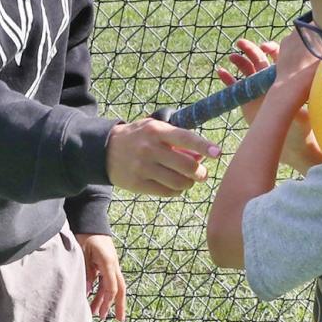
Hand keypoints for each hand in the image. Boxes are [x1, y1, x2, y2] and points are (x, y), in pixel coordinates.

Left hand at [75, 232, 126, 321]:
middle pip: (119, 289)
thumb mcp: (83, 254)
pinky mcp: (105, 264)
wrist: (90, 221)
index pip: (112, 286)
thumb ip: (87, 272)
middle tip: (119, 320)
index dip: (108, 301)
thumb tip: (88, 291)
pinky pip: (106, 281)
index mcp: (109, 262)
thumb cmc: (86, 235)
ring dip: (105, 300)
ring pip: (111, 286)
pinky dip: (101, 291)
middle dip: (119, 305)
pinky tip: (94, 299)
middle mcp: (113, 265)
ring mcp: (111, 264)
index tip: (103, 313)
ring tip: (98, 314)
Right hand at [105, 118, 220, 197]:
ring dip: (189, 184)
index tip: (217, 153)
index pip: (185, 138)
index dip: (203, 146)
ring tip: (188, 181)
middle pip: (186, 166)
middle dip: (200, 173)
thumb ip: (177, 140)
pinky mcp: (137, 184)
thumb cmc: (139, 137)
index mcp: (156, 131)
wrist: (104, 149)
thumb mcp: (155, 129)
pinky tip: (175, 186)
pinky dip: (176, 191)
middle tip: (201, 174)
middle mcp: (149, 148)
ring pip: (179, 182)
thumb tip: (201, 157)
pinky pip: (166, 192)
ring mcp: (143, 167)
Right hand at [216, 36, 321, 172]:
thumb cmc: (302, 128)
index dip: (270, 49)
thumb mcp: (302, 115)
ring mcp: (256, 90)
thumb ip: (301, 107)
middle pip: (258, 59)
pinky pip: (234, 87)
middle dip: (250, 49)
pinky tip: (221, 72)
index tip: (265, 48)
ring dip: (238, 60)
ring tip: (232, 57)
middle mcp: (269, 81)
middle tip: (241, 43)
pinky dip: (227, 78)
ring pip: (245, 69)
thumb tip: (305, 101)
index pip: (277, 57)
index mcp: (283, 79)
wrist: (290, 145)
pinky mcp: (245, 100)